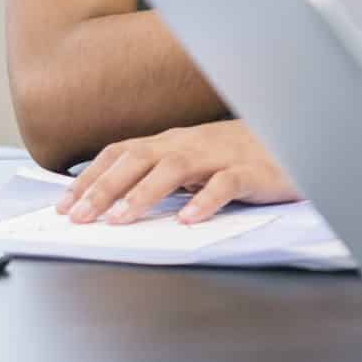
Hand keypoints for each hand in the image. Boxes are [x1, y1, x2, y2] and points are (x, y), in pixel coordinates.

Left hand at [56, 118, 300, 224]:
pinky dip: (206, 200)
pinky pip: (226, 184)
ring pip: (175, 167)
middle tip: (78, 216)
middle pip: (139, 157)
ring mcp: (221, 155)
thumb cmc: (242, 156)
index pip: (123, 152)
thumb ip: (161, 174)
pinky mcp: (252, 172)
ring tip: (120, 219)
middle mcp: (191, 143)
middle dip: (104, 187)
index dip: (92, 177)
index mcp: (174, 142)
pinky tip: (188, 220)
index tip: (64, 204)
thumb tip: (114, 198)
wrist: (297, 141)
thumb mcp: (195, 162)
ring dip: (143, 193)